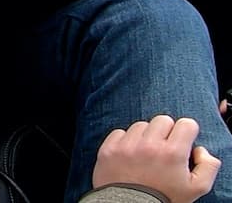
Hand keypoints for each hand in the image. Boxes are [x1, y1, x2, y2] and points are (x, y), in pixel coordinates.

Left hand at [93, 115, 221, 202]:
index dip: (187, 133)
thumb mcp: (197, 188)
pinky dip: (125, 141)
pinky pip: (119, 132)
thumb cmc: (164, 199)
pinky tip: (130, 156)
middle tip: (165, 148)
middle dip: (167, 132)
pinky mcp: (109, 149)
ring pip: (141, 125)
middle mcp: (149, 145)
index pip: (186, 124)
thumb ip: (207, 165)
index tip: (183, 142)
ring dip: (146, 136)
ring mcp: (126, 146)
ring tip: (146, 154)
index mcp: (172, 153)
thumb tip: (199, 149)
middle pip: (163, 120)